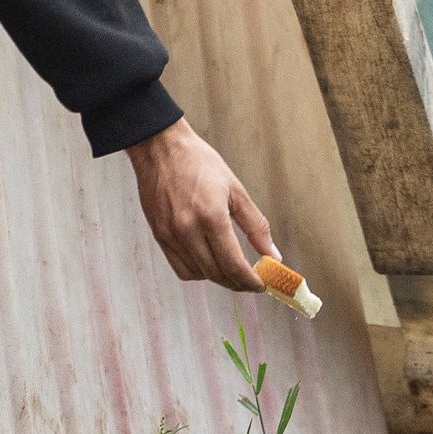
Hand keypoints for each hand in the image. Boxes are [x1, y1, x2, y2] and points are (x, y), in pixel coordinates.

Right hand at [125, 119, 279, 290]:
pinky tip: (210, 263)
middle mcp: (188, 230)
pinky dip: (198, 272)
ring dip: (219, 278)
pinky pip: (180, 267)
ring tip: (233, 271)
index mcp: (211, 216)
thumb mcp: (236, 190)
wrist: (161, 149)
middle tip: (252, 282)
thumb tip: (273, 254)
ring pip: (198, 274)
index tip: (262, 285)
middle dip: (238, 283)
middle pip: (216, 273)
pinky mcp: (159, 236)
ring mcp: (170, 235)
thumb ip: (256, 225)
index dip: (250, 281)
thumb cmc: (200, 163)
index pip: (233, 264)